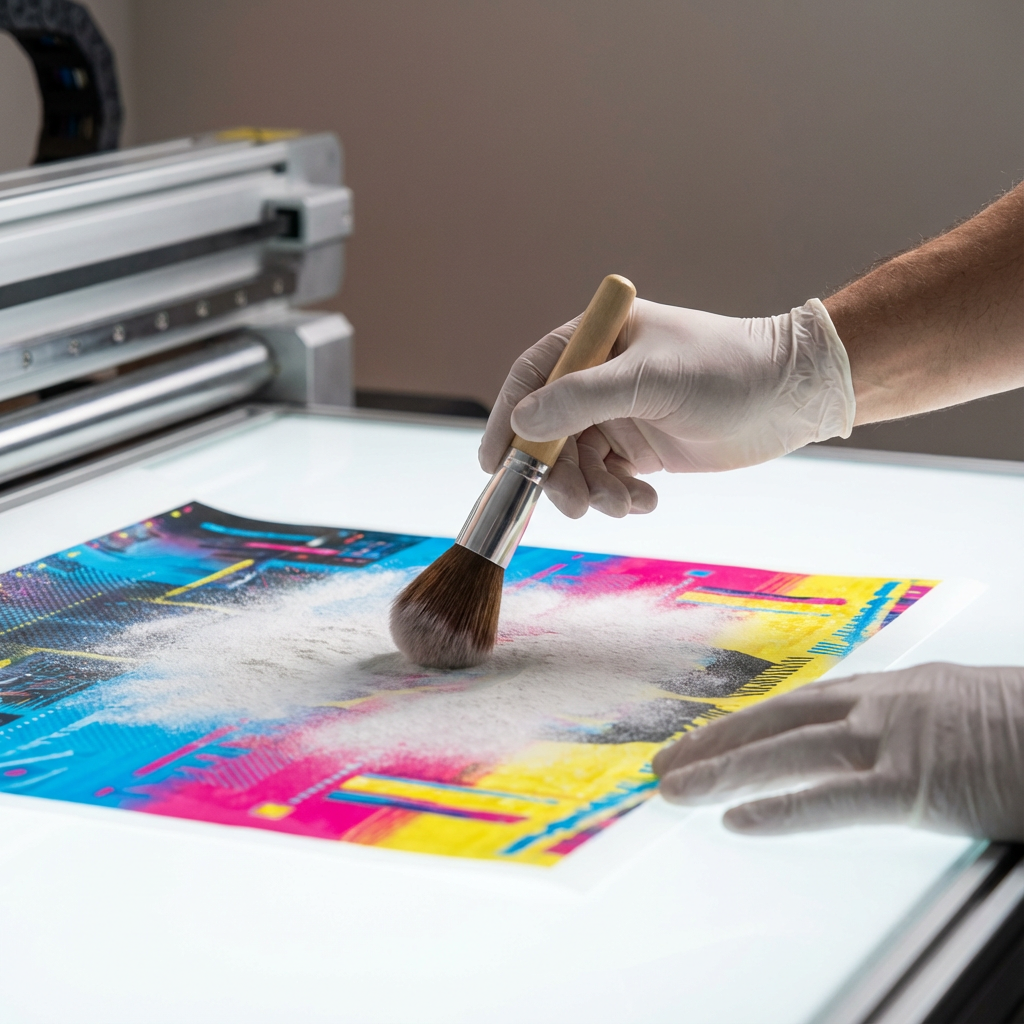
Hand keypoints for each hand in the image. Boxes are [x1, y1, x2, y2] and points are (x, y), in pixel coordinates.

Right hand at [479, 297, 854, 517]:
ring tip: (625, 504)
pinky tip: (648, 499)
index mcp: (597, 342)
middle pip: (551, 431)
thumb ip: (580, 399)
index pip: (533, 377)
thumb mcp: (648, 380)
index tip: (494, 463)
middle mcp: (601, 377)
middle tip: (574, 504)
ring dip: (594, 491)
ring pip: (580, 463)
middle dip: (559, 473)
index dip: (507, 420)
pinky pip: (610, 478)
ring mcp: (621, 413)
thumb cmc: (723, 369)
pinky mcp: (642, 445)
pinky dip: (621, 496)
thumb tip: (521, 420)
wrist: (789, 397)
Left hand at [652, 663, 1023, 841]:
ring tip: (675, 787)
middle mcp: (881, 705)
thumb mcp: (959, 707)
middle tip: (665, 760)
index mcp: (892, 688)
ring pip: (787, 750)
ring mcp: (895, 739)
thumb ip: (910, 721)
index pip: (800, 703)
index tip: (709, 736)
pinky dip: (781, 809)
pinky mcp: (916, 784)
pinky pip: (832, 798)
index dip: (748, 721)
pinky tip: (737, 819)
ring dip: (724, 768)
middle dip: (716, 740)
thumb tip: (881, 744)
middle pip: (777, 718)